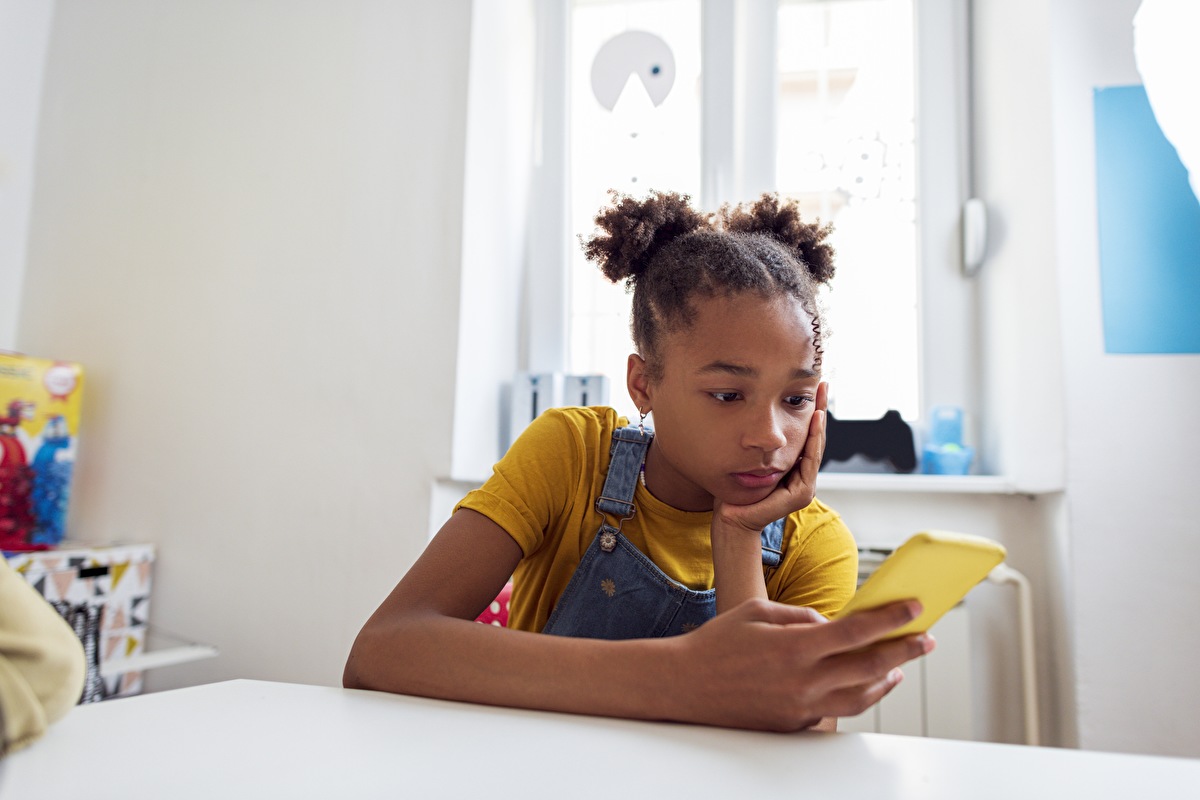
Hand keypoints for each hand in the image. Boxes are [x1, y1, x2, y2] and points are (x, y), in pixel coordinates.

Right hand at [673, 596, 933, 731]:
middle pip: (869, 667)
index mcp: (793, 647)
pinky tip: (863, 683)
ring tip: (898, 666)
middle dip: (904, 651)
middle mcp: (802, 681)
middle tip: (925, 640)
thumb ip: (800, 616)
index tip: (915, 608)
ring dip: (886, 680)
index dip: (891, 619)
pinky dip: (856, 695)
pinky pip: (835, 710)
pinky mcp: (794, 724)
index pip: (856, 631)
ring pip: (860, 698)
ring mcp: (799, 707)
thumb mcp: (758, 611)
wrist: (684, 685)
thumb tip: (832, 625)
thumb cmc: (717, 643)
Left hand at [713, 381, 827, 534]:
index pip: (805, 435)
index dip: (810, 412)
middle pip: (815, 438)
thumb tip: (753, 419)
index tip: (812, 388)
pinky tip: (816, 420)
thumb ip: (756, 447)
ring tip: (821, 398)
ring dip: (820, 422)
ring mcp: (804, 486)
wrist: (732, 520)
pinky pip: (810, 461)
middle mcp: (802, 476)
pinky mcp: (801, 494)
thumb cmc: (735, 492)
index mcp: (792, 469)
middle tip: (823, 385)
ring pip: (816, 447)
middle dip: (820, 410)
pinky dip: (813, 439)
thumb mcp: (747, 462)